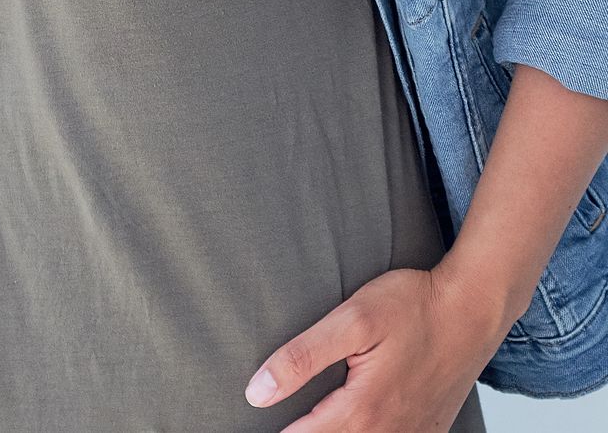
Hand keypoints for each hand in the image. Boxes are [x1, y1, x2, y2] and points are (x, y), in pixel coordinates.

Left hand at [242, 263, 509, 431]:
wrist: (475, 308)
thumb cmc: (414, 307)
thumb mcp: (350, 321)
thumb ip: (301, 357)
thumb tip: (258, 392)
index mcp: (363, 410)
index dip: (277, 431)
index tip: (252, 419)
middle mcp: (390, 432)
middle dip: (306, 431)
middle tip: (281, 419)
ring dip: (334, 431)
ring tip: (310, 418)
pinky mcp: (428, 427)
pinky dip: (365, 432)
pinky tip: (352, 419)